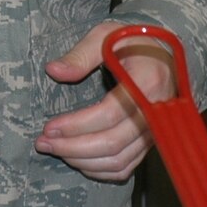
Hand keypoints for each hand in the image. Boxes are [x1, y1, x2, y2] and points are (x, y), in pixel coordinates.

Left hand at [35, 20, 174, 182]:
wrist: (163, 54)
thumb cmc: (132, 43)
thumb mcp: (107, 36)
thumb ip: (81, 55)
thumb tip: (53, 71)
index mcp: (147, 82)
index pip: (109, 114)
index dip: (76, 125)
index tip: (49, 127)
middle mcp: (156, 112)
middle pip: (112, 144)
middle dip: (72, 147)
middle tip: (43, 143)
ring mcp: (155, 131)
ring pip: (118, 161)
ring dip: (82, 161)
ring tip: (56, 150)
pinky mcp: (150, 142)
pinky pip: (126, 167)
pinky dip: (100, 170)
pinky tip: (78, 160)